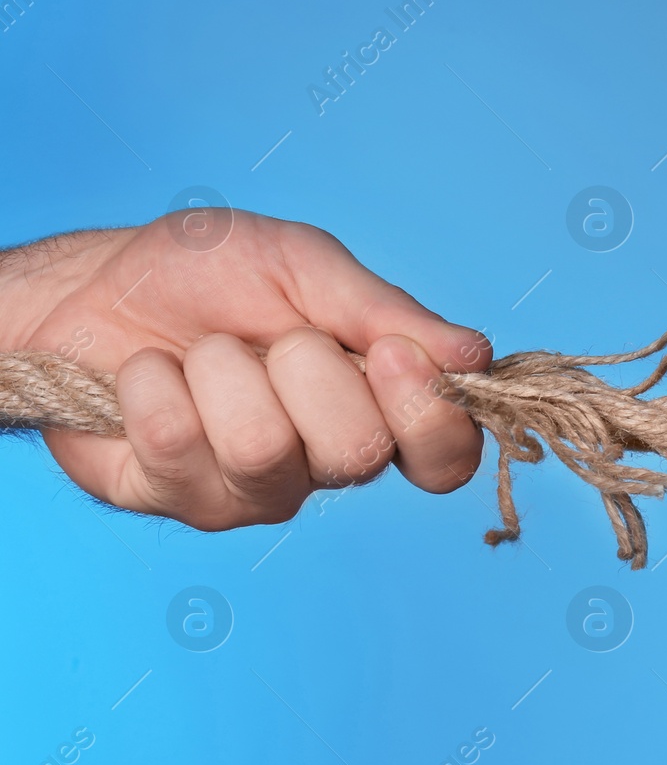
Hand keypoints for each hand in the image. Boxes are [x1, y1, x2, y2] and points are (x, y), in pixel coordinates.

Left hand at [0, 209, 490, 529]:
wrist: (92, 288)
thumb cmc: (210, 274)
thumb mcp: (305, 264)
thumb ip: (387, 312)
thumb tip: (476, 354)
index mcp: (379, 404)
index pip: (447, 457)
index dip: (429, 415)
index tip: (390, 354)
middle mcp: (328, 460)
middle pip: (358, 451)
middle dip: (305, 368)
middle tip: (272, 338)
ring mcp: (256, 490)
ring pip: (262, 449)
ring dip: (221, 369)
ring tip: (201, 351)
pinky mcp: (180, 501)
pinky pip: (177, 442)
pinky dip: (153, 383)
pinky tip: (148, 375)